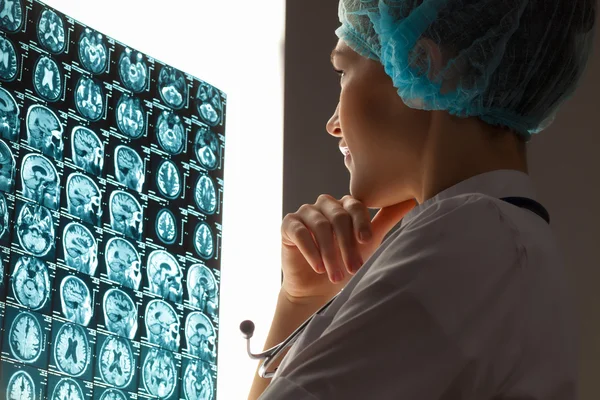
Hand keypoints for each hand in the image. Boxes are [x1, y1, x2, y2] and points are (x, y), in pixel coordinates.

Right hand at [280, 195, 415, 301]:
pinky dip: (310, 250)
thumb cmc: (346, 261)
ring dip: (330, 253)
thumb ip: (387, 218)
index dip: (361, 223)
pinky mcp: (288, 224)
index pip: (355, 206)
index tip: (367, 242)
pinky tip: (318, 267)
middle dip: (346, 245)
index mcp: (344, 204)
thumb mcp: (370, 240)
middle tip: (353, 268)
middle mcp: (324, 204)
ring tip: (336, 275)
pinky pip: (299, 232)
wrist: (318, 287)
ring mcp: (305, 212)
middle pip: (338, 216)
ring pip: (320, 225)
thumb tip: (413, 198)